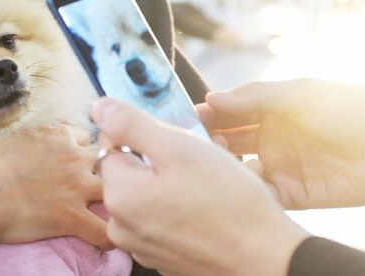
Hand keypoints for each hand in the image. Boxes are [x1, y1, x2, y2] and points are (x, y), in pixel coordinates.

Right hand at [0, 124, 109, 275]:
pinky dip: (108, 238)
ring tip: (114, 210)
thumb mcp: (13, 137)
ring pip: (117, 189)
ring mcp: (75, 187)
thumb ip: (34, 140)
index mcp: (57, 134)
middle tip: (101, 183)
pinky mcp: (70, 217)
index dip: (82, 150)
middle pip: (109, 157)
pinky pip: (104, 231)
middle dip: (108, 170)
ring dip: (117, 199)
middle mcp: (73, 157)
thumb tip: (33, 148)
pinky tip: (105, 240)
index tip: (75, 161)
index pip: (85, 136)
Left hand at [92, 98, 308, 275]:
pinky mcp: (161, 256)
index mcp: (118, 195)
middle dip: (155, 158)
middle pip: (128, 170)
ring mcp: (140, 245)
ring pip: (145, 194)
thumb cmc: (227, 200)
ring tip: (202, 186)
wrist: (265, 257)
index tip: (172, 140)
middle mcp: (120, 226)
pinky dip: (175, 208)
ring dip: (166, 182)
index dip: (141, 133)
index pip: (110, 144)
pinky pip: (159, 219)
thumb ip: (131, 124)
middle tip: (193, 162)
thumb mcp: (178, 147)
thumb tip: (99, 107)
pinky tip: (203, 208)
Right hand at [198, 78, 364, 209]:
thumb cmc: (349, 109)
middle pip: (227, 140)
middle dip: (207, 141)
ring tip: (208, 165)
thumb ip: (255, 97)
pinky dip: (243, 192)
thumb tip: (212, 99)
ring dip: (221, 168)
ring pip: (237, 169)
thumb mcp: (299, 94)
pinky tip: (229, 188)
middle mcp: (269, 137)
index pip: (228, 111)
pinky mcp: (291, 193)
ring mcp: (278, 165)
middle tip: (190, 144)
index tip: (186, 118)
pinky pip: (259, 194)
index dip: (207, 114)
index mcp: (269, 110)